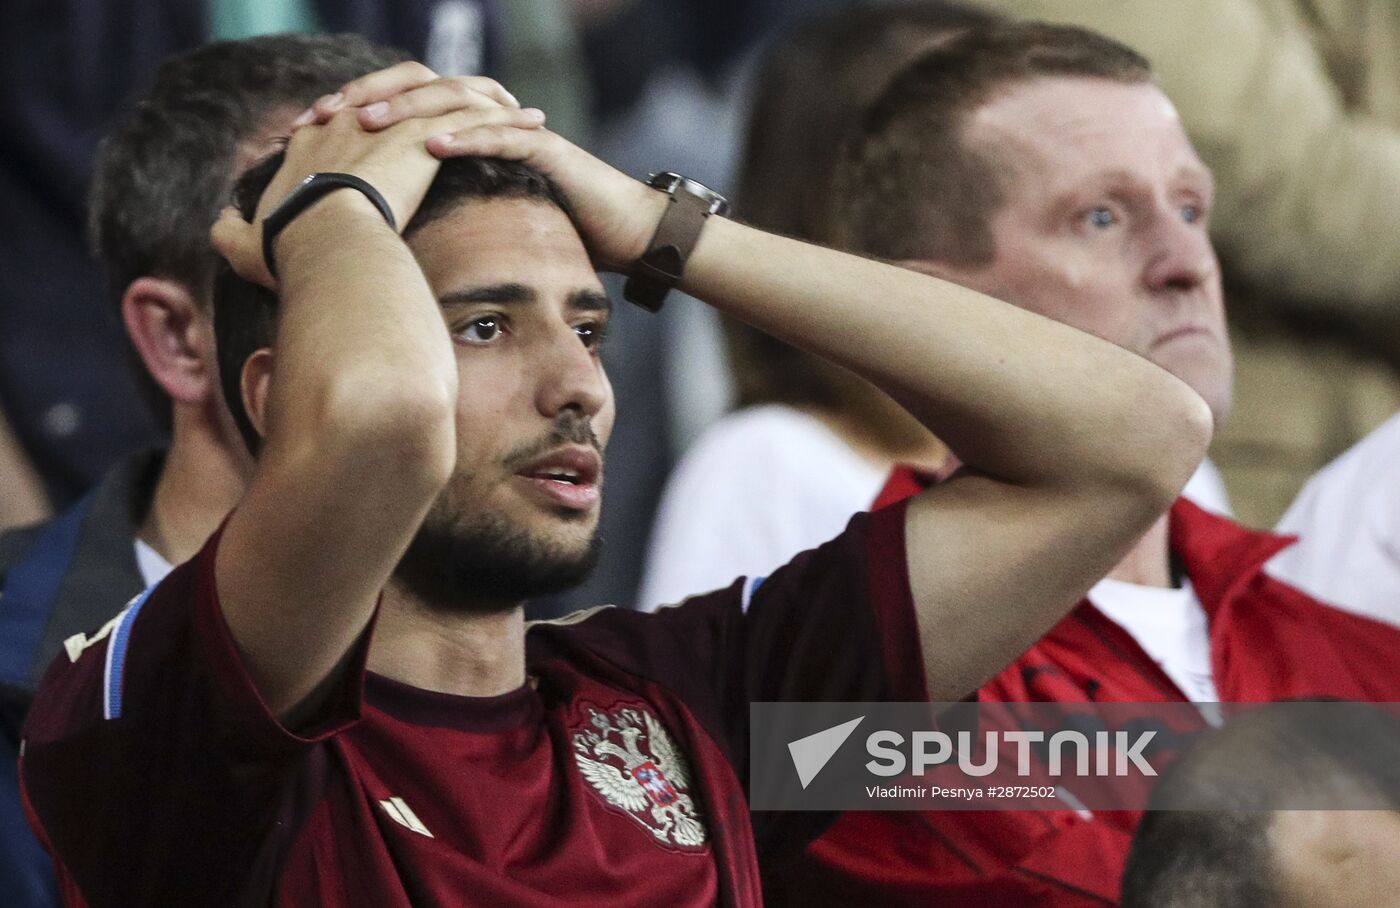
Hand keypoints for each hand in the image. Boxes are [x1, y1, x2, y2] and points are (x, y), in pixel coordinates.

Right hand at [212, 66, 542, 286]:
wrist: (321, 244)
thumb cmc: (288, 253)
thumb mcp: (247, 244)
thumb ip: (232, 233)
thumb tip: (218, 229)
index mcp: (315, 144)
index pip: (353, 117)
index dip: (384, 121)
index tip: (409, 134)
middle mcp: (350, 123)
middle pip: (401, 95)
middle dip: (437, 99)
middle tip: (471, 109)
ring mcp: (386, 125)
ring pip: (441, 96)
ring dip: (483, 102)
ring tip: (516, 114)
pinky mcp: (421, 136)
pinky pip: (475, 116)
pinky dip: (504, 118)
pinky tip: (533, 128)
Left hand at [305, 62, 666, 270]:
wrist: (627, 235)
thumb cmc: (561, 233)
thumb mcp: (486, 222)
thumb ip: (442, 215)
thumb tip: (382, 239)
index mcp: (470, 133)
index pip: (405, 107)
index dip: (356, 111)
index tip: (310, 128)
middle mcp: (490, 121)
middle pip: (420, 89)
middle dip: (369, 98)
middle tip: (324, 114)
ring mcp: (519, 130)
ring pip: (455, 103)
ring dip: (408, 111)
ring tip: (367, 123)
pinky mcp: (546, 149)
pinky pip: (501, 136)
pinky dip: (466, 138)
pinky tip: (432, 147)